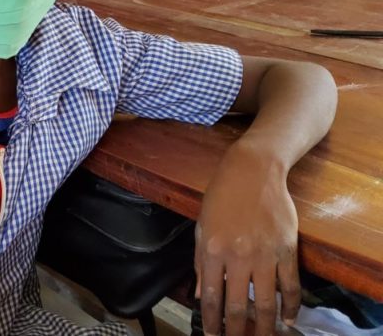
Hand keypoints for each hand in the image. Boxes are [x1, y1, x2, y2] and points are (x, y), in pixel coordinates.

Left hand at [195, 144, 300, 335]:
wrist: (252, 171)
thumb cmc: (222, 197)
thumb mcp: (202, 227)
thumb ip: (201, 263)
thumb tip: (202, 296)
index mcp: (212, 250)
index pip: (211, 298)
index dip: (212, 323)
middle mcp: (238, 256)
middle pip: (239, 306)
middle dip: (236, 331)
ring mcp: (265, 254)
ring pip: (266, 302)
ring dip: (264, 327)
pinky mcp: (288, 249)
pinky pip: (291, 286)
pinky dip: (291, 307)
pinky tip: (288, 320)